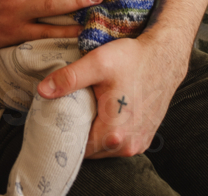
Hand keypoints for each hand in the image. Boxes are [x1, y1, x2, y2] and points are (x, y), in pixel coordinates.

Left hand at [36, 34, 188, 157]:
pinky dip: (107, 130)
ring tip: (84, 109)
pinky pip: (118, 142)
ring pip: (104, 147)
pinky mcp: (144, 138)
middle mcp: (127, 146)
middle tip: (66, 110)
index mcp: (114, 133)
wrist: (165, 57)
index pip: (78, 147)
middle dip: (77, 132)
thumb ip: (68, 79)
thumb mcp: (97, 63)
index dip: (64, 133)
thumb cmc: (133, 59)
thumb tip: (42, 91)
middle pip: (91, 149)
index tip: (55, 117)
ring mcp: (138, 144)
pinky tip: (102, 111)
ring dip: (93, 131)